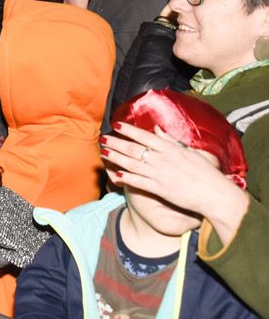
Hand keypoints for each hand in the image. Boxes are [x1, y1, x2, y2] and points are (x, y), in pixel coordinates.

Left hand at [103, 122, 250, 243]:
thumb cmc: (206, 173)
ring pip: (132, 164)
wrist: (214, 194)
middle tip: (102, 139)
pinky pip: (138, 182)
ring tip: (103, 153)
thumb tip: (156, 128)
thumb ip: (171, 140)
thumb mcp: (190, 152)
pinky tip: (115, 174)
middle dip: (116, 143)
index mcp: (171, 149)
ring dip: (115, 158)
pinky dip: (126, 178)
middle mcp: (162, 159)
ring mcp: (159, 174)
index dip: (129, 130)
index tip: (116, 124)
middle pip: (134, 149)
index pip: (145, 136)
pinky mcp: (159, 189)